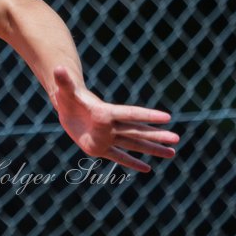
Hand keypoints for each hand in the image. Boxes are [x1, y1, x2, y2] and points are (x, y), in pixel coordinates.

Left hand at [51, 66, 179, 172]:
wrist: (68, 107)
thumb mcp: (65, 90)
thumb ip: (64, 82)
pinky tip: (147, 168)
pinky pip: (118, 157)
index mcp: (105, 112)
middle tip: (177, 138)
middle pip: (136, 131)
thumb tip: (58, 68)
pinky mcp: (100, 148)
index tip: (166, 117)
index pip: (129, 114)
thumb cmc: (68, 96)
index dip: (146, 115)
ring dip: (152, 149)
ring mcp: (107, 137)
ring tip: (172, 152)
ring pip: (133, 144)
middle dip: (156, 135)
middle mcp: (111, 125)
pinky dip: (131, 163)